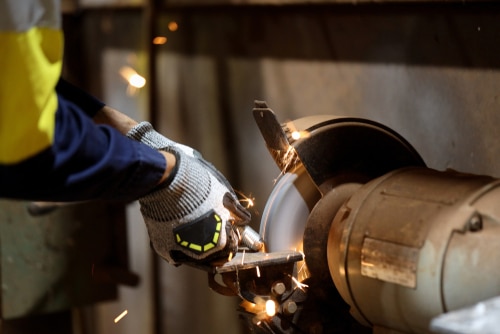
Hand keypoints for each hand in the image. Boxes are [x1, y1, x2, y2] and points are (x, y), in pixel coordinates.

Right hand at [127, 122, 250, 264]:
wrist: (168, 181)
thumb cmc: (199, 186)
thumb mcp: (225, 196)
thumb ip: (236, 212)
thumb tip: (244, 220)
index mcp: (220, 241)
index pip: (231, 248)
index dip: (231, 236)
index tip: (227, 227)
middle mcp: (201, 252)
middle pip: (214, 255)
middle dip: (216, 243)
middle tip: (212, 227)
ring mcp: (180, 252)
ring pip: (195, 257)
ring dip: (199, 247)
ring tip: (196, 229)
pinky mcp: (163, 248)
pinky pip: (176, 254)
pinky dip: (180, 246)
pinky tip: (181, 233)